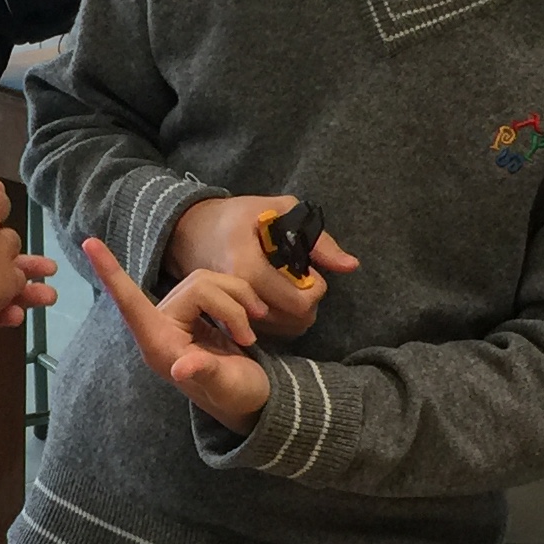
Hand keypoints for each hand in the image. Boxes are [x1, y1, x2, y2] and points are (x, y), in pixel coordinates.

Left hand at [80, 238, 270, 430]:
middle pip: (196, 286)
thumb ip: (204, 373)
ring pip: (210, 281)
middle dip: (231, 306)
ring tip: (250, 334)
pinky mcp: (201, 309)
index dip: (111, 273)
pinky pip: (220, 285)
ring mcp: (183, 315)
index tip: (89, 243)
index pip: (129, 303)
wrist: (253, 399)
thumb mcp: (225, 389)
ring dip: (239, 300)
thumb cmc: (234, 398)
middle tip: (248, 339)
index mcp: (159, 343)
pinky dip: (242, 298)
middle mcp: (165, 323)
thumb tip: (181, 369)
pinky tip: (253, 318)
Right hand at [167, 195, 356, 337]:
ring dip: (297, 314)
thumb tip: (350, 266)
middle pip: (293, 322)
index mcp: (248, 269)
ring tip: (293, 289)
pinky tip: (279, 298)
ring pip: (283, 331)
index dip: (315, 290)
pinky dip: (282, 319)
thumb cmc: (239, 216)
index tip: (312, 272)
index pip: (297, 302)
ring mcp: (232, 310)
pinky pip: (269, 332)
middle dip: (309, 305)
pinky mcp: (229, 319)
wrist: (192, 231)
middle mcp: (238, 296)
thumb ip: (318, 241)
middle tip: (305, 283)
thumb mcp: (281, 211)